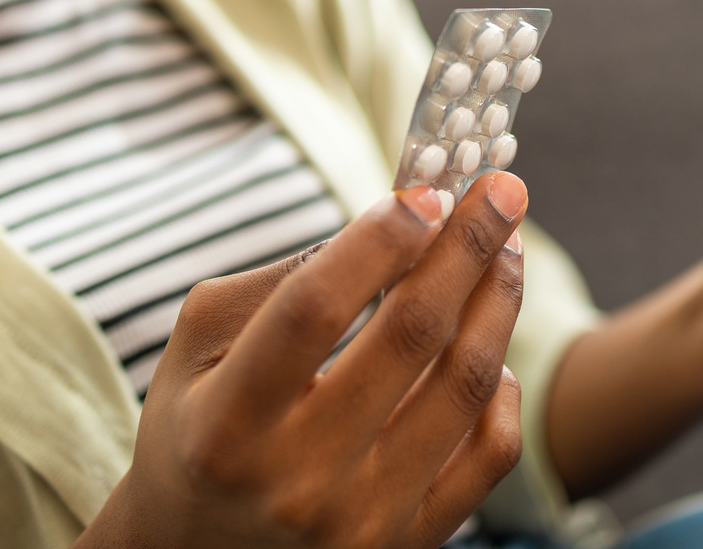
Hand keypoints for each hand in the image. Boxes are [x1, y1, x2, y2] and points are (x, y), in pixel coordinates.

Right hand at [75, 172, 530, 548]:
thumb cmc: (198, 434)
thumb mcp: (194, 352)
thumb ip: (275, 284)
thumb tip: (386, 226)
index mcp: (228, 423)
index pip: (314, 309)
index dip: (377, 241)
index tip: (424, 190)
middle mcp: (296, 479)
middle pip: (409, 337)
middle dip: (466, 247)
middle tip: (501, 190)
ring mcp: (360, 521)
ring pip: (462, 389)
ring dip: (497, 301)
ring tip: (508, 249)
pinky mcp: (408, 545)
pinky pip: (487, 457)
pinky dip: (502, 391)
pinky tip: (493, 348)